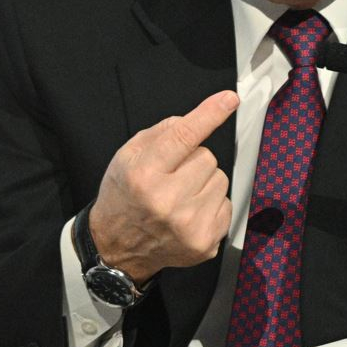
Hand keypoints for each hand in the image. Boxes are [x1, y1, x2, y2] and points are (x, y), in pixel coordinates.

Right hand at [88, 90, 237, 283]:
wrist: (117, 246)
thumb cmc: (123, 195)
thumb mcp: (127, 156)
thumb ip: (162, 132)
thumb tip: (200, 118)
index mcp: (144, 175)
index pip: (184, 136)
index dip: (209, 114)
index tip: (229, 99)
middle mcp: (167, 201)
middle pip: (208, 157)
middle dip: (193, 161)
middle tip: (172, 177)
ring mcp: (188, 225)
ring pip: (221, 179)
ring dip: (204, 183)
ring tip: (180, 196)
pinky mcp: (205, 242)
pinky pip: (227, 204)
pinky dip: (212, 205)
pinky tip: (189, 214)